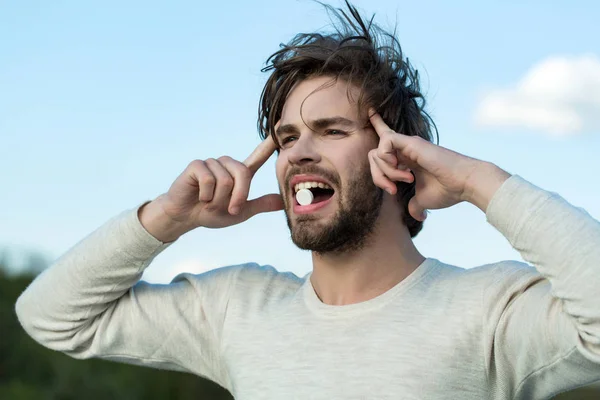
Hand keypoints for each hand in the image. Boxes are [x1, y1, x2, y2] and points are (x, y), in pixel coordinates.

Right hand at [140, 135, 282, 240]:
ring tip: (209, 202)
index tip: (280, 125)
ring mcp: (212, 163)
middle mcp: (227, 165)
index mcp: (240, 174)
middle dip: (238, 196)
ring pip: (225, 180)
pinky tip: (199, 197)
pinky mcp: (197, 165)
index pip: (258, 156)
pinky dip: (206, 195)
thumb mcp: (240, 213)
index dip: (269, 143)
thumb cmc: (210, 214)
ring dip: (218, 199)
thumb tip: (282, 202)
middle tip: (230, 210)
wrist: (185, 217)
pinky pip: (209, 180)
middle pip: (243, 173)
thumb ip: (260, 205)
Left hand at [368, 112, 507, 220]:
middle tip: (393, 191)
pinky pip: (385, 143)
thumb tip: (418, 216)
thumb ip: (415, 205)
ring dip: (386, 172)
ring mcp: (408, 143)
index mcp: (408, 158)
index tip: (370, 112)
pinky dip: (387, 161)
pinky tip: (403, 171)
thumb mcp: (424, 200)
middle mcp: (406, 148)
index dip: (377, 127)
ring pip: (376, 151)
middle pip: (373, 155)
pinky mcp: (411, 142)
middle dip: (377, 176)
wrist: (464, 183)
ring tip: (406, 180)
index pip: (386, 141)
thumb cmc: (448, 190)